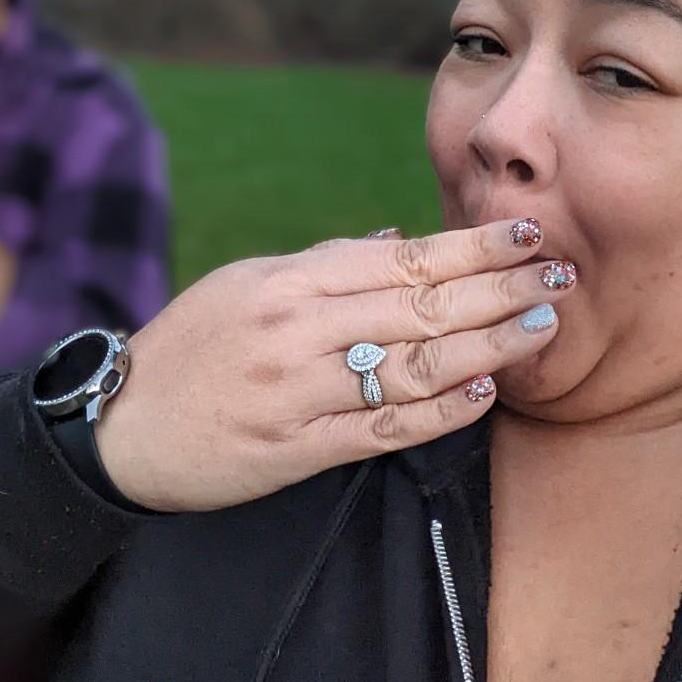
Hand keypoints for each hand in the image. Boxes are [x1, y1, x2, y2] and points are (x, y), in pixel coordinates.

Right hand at [94, 220, 576, 511]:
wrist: (123, 425)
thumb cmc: (189, 344)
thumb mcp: (244, 283)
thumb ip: (323, 261)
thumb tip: (397, 239)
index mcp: (285, 280)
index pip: (397, 257)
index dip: (467, 245)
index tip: (522, 232)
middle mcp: (296, 329)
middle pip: (418, 306)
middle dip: (497, 286)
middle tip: (559, 273)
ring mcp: (299, 391)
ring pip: (412, 365)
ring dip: (487, 345)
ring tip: (541, 326)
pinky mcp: (298, 449)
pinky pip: (383, 430)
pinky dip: (440, 411)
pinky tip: (486, 392)